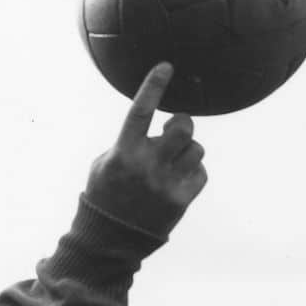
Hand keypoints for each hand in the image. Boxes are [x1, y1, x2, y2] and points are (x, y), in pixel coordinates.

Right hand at [84, 63, 207, 236]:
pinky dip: (193, 172)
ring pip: (196, 149)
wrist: (111, 238)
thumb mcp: (104, 162)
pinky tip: (177, 179)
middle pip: (183, 128)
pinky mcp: (181, 200)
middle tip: (174, 127)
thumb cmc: (106, 193)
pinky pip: (201, 173)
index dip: (154, 86)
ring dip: (188, 149)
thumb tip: (158, 126)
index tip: (166, 67)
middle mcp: (147, 165)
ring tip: (173, 160)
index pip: (141, 111)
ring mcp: (166, 183)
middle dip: (183, 122)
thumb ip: (128, 142)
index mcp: (123, 152)